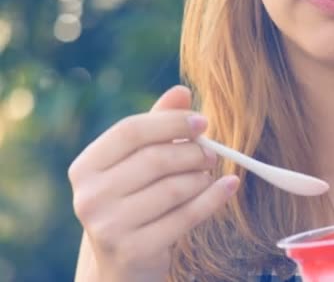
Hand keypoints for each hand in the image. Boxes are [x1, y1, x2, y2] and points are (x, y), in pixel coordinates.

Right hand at [69, 86, 239, 281]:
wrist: (121, 262)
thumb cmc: (133, 201)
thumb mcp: (137, 164)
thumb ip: (157, 127)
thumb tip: (181, 91)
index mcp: (86, 167)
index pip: (131, 131)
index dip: (171, 122)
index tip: (203, 122)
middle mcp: (90, 196)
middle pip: (155, 158)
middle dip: (193, 152)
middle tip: (212, 153)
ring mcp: (108, 226)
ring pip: (174, 188)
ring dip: (202, 177)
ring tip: (209, 174)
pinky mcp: (134, 250)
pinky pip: (187, 216)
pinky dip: (214, 198)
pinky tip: (229, 185)